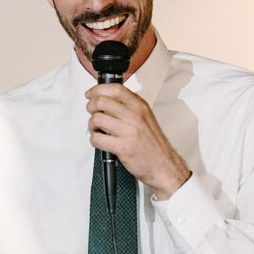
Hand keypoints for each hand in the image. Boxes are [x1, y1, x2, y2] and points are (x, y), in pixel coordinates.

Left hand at [84, 83, 190, 197]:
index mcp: (140, 106)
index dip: (98, 89)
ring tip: (97, 130)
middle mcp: (135, 116)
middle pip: (102, 102)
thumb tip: (106, 97)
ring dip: (91, 125)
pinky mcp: (123, 147)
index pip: (115, 89)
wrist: (163, 164)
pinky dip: (94, 140)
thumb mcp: (144, 117)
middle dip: (91, 107)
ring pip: (97, 119)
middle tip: (93, 113)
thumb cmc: (151, 142)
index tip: (90, 94)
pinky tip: (101, 141)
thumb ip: (128, 106)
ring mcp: (129, 131)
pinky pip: (97, 139)